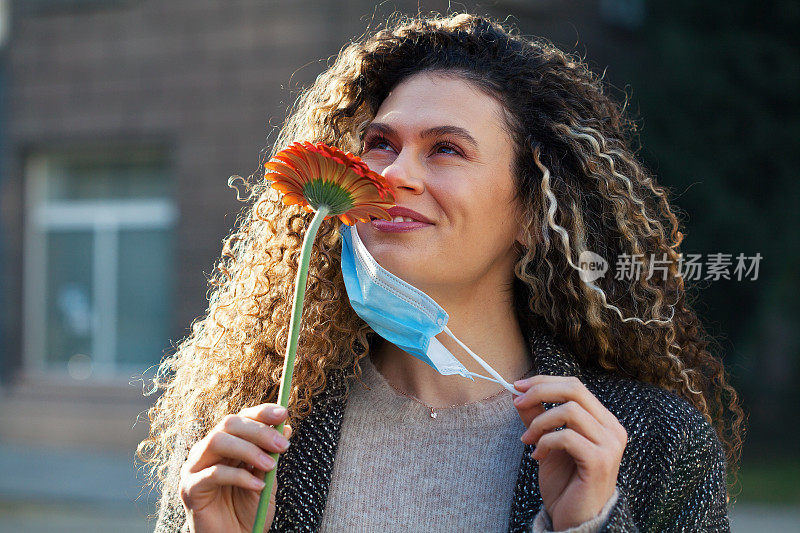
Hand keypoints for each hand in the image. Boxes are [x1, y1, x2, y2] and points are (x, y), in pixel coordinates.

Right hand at [178, 403, 292, 532]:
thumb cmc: (247, 510)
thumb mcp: (266, 478)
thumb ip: (271, 453)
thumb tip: (286, 427)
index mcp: (225, 444)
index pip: (241, 417)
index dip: (261, 412)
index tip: (284, 414)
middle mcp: (207, 450)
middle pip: (229, 424)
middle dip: (259, 431)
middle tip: (283, 445)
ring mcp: (194, 467)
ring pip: (217, 441)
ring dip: (249, 450)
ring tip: (271, 466)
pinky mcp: (189, 488)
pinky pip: (213, 473)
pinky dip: (239, 476)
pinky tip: (257, 486)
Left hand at [513, 375, 626, 529]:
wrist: (575, 520)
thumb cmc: (565, 484)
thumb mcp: (546, 443)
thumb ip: (537, 417)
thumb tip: (518, 393)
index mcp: (604, 421)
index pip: (575, 386)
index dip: (544, 381)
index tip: (517, 386)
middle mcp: (612, 429)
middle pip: (575, 389)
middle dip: (540, 391)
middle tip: (517, 401)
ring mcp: (610, 445)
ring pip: (570, 411)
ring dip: (540, 422)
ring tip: (528, 439)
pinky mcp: (599, 461)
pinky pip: (566, 437)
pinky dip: (545, 442)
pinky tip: (537, 456)